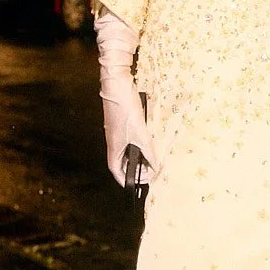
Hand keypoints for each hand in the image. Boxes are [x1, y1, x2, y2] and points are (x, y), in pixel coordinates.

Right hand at [95, 10, 155, 187]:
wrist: (116, 84)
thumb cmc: (125, 110)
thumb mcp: (140, 133)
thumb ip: (149, 151)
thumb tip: (156, 167)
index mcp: (114, 148)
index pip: (117, 170)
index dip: (125, 180)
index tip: (135, 186)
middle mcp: (114, 141)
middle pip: (124, 161)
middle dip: (136, 169)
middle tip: (152, 172)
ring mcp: (118, 131)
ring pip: (129, 149)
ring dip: (140, 155)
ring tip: (154, 159)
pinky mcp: (123, 122)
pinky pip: (132, 138)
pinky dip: (141, 143)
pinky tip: (151, 140)